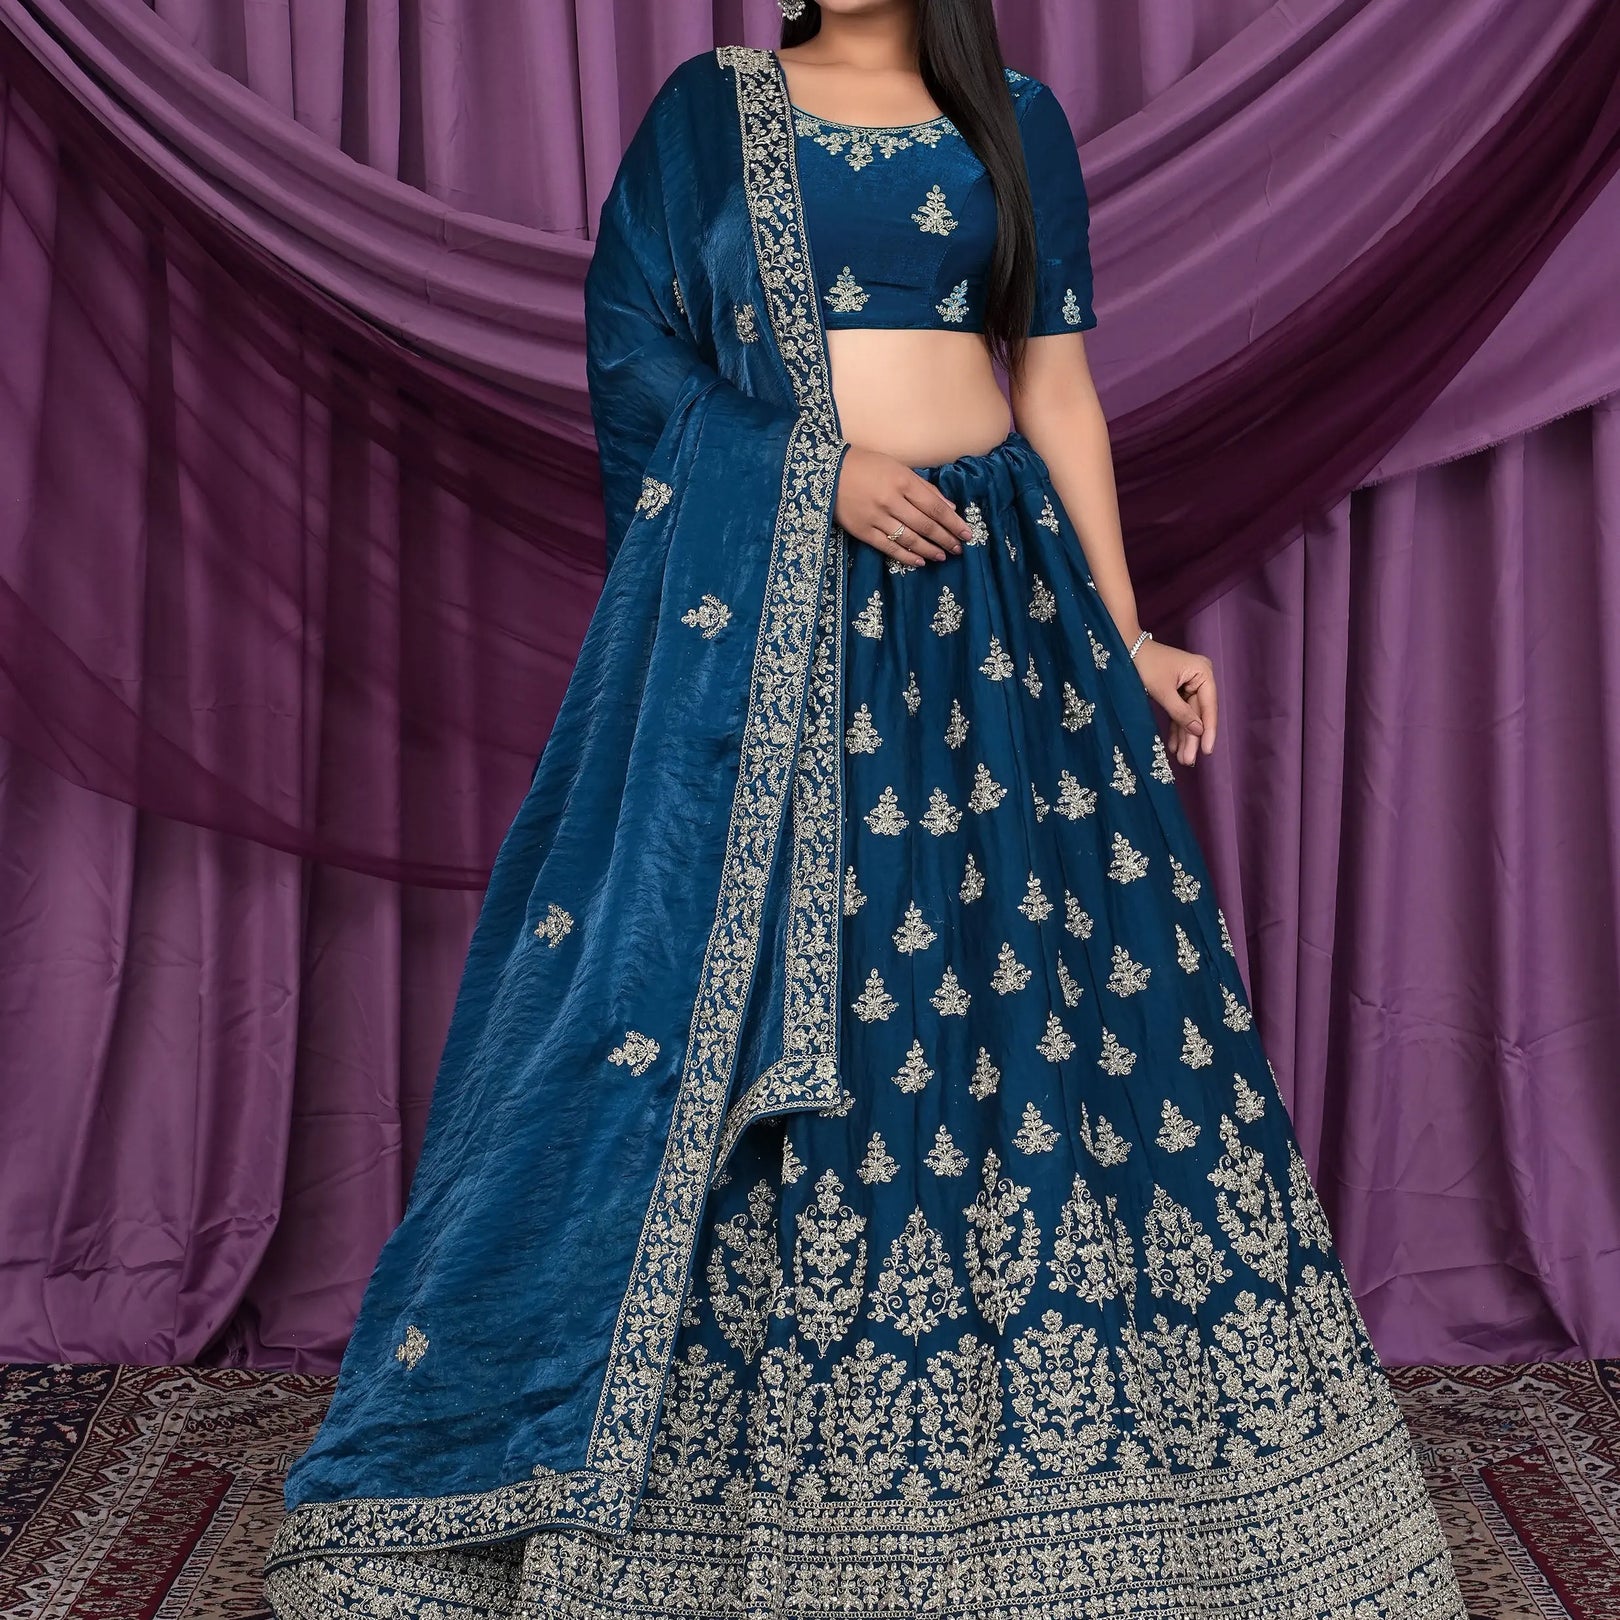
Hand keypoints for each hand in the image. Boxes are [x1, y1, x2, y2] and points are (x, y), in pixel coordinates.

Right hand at [834, 446, 973, 565]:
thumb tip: (949, 507)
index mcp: (903, 481)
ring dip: (929, 550)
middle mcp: (891, 500)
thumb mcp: (898, 468)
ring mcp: (876, 518)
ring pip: (909, 539)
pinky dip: (906, 556)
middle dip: (945, 538)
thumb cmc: (868, 466)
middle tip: (958, 549)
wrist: (828, 471)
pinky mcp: (863, 531)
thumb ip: (924, 488)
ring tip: (942, 556)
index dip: (953, 522)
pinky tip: (919, 562)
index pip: (935, 507)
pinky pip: (889, 547)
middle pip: (925, 525)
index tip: (966, 533)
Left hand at [1133, 638, 1217, 764]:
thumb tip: (1199, 732)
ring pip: (1189, 716)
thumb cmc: (1144, 665)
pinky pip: (1180, 712)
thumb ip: (1181, 713)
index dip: (1208, 730)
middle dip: (1193, 738)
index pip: (1208, 706)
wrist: (1125, 648)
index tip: (1208, 751)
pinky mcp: (1178, 690)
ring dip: (1185, 737)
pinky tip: (1175, 746)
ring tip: (1183, 759)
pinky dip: (1176, 728)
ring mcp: (1190, 684)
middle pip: (1198, 713)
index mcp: (1203, 672)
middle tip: (1189, 761)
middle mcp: (1201, 677)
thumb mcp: (1163, 691)